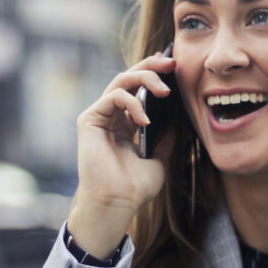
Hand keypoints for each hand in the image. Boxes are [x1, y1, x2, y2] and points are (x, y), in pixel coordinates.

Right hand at [67, 52, 176, 257]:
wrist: (118, 203)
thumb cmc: (135, 187)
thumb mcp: (159, 158)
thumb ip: (165, 138)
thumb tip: (177, 120)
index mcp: (125, 123)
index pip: (139, 89)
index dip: (154, 73)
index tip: (173, 67)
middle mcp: (111, 116)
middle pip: (129, 78)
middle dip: (151, 66)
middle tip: (172, 64)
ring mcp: (99, 116)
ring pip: (121, 80)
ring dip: (145, 78)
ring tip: (164, 90)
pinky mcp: (89, 120)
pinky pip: (112, 97)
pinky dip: (131, 102)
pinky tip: (145, 120)